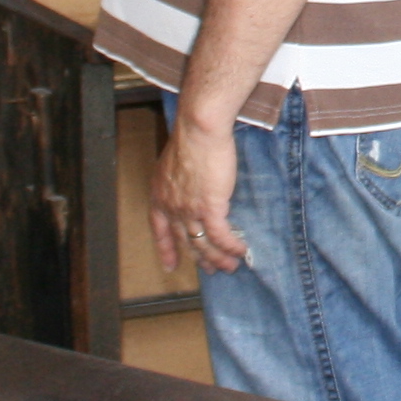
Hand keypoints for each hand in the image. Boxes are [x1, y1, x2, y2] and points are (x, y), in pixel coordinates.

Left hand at [151, 112, 248, 276]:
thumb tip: (190, 186)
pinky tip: (241, 251)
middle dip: (199, 258)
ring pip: (203, 244)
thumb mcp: (176, 163)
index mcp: (159, 196)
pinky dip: (231, 246)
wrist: (198, 130)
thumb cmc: (190, 138)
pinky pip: (221, 236)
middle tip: (210, 270)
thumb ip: (180, 180)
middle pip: (185, 241)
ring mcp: (189, 210)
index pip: (160, 230)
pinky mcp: (210, 208)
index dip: (165, 250)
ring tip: (230, 267)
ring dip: (218, 258)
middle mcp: (171, 207)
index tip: (170, 265)